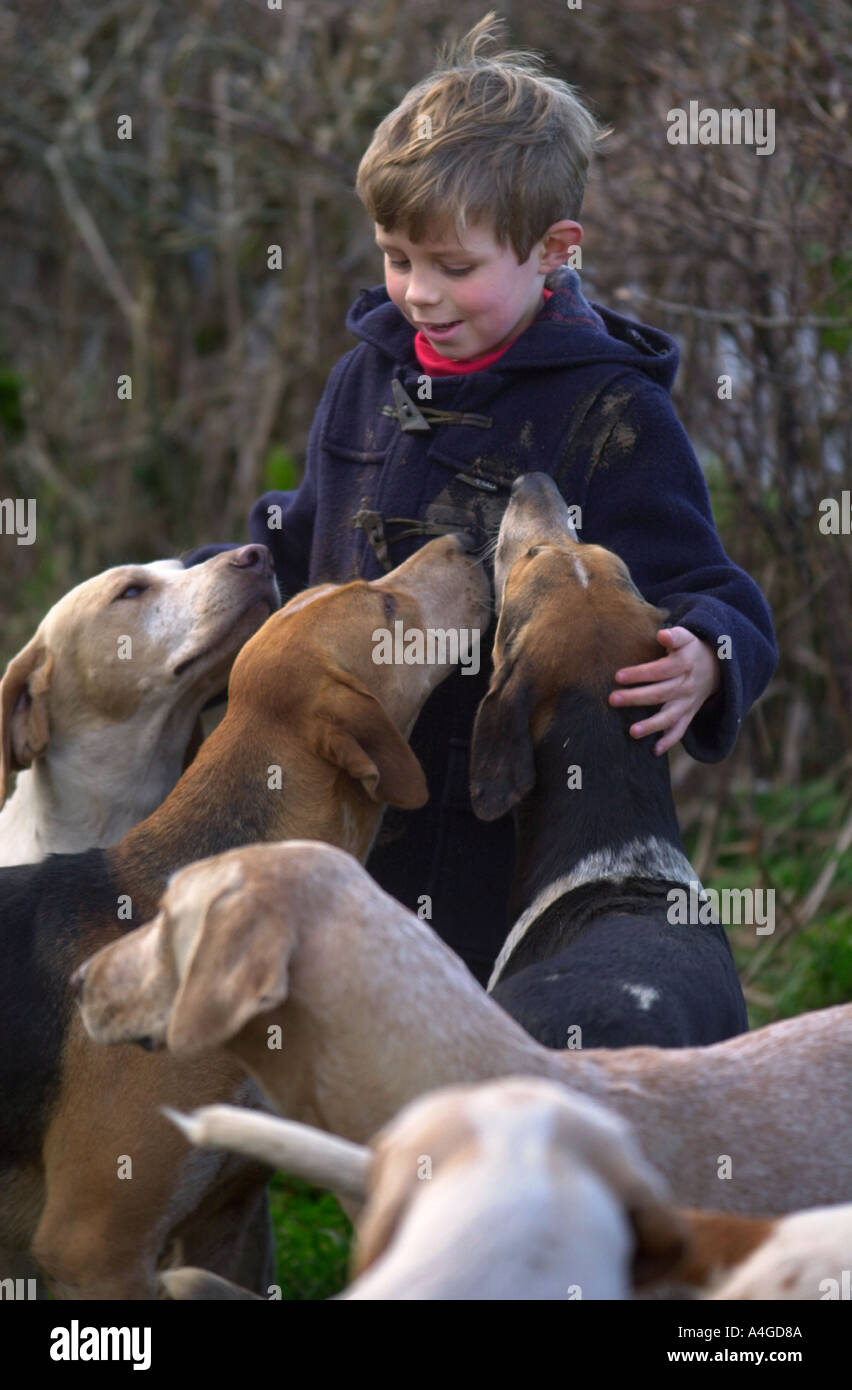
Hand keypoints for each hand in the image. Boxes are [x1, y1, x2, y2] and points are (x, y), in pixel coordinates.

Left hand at [608, 626, 720, 755]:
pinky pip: (680, 730)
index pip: (660, 670)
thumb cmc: (690, 650)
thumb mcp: (687, 638)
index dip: (640, 674)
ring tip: (632, 732)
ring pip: (669, 716)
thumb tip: (662, 635)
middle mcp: (686, 686)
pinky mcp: (688, 715)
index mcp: (684, 665)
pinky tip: (654, 750)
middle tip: (613, 699)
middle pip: (660, 694)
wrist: (716, 667)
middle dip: (636, 698)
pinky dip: (669, 741)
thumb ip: (674, 636)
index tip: (618, 676)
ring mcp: (687, 703)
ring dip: (651, 726)